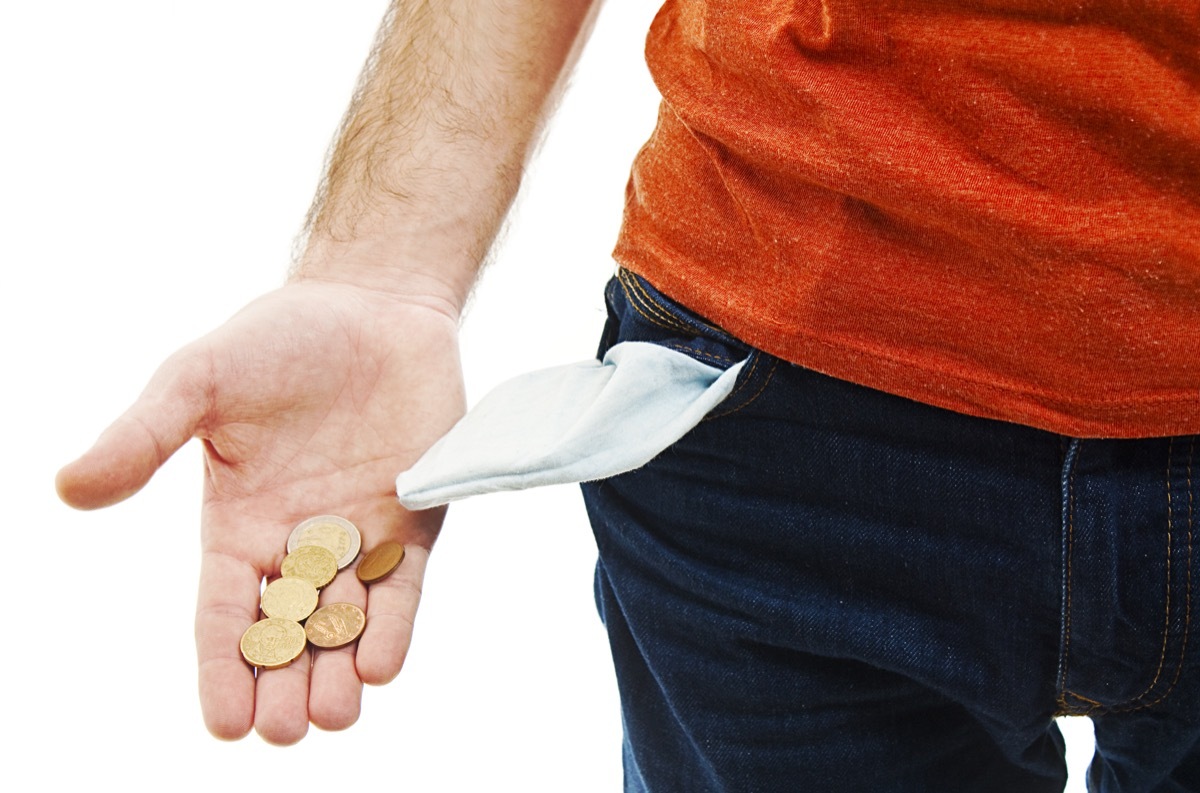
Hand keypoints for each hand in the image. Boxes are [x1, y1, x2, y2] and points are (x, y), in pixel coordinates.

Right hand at [56, 280, 465, 743]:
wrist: (372, 308)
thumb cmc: (279, 340)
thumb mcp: (197, 382)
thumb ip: (143, 437)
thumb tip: (67, 488)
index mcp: (237, 526)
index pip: (226, 615)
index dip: (223, 670)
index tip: (224, 726)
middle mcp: (298, 544)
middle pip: (288, 635)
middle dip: (284, 686)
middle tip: (284, 731)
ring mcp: (360, 537)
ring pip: (346, 624)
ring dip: (339, 672)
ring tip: (334, 715)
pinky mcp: (413, 520)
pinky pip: (402, 586)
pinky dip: (393, 625)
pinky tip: (382, 663)